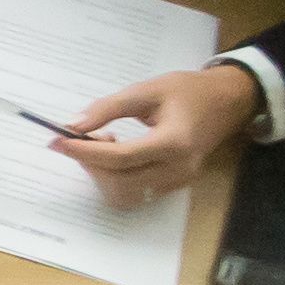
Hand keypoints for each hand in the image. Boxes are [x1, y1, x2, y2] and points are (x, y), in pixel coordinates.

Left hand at [45, 61, 258, 203]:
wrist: (228, 101)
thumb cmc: (189, 91)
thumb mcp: (147, 90)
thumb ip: (109, 108)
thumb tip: (73, 125)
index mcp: (174, 143)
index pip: (120, 157)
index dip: (84, 150)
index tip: (56, 140)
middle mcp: (179, 169)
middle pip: (120, 181)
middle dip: (90, 163)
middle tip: (77, 138)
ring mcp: (179, 181)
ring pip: (126, 194)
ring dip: (102, 174)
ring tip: (101, 143)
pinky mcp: (175, 184)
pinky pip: (136, 191)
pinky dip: (116, 177)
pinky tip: (115, 153)